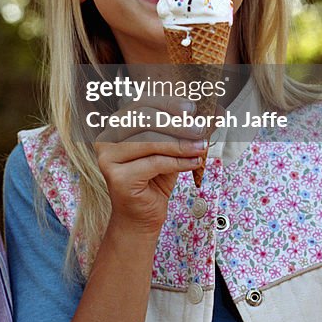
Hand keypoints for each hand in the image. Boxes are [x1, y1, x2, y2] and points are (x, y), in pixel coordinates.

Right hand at [95, 97, 206, 236]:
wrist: (140, 217)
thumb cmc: (154, 180)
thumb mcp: (171, 150)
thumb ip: (185, 131)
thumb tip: (214, 112)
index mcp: (117, 125)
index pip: (142, 104)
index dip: (167, 103)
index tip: (192, 107)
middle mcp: (107, 138)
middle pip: (144, 119)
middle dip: (177, 123)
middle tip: (200, 128)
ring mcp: (108, 158)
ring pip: (150, 141)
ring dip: (180, 144)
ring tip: (201, 147)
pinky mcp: (117, 177)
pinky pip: (154, 162)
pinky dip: (178, 161)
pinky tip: (194, 162)